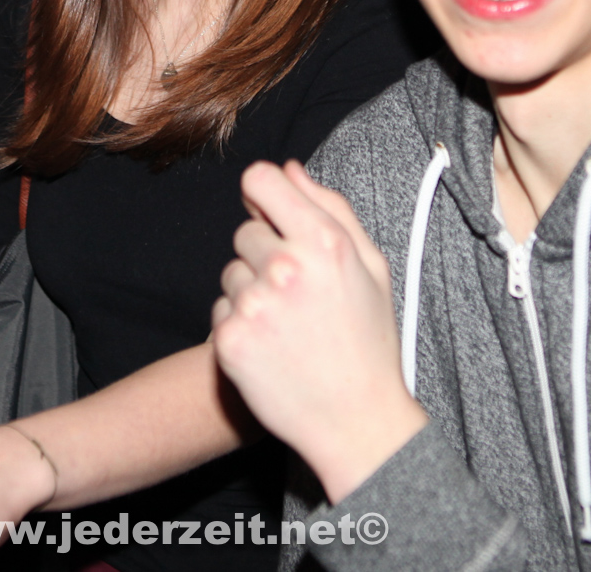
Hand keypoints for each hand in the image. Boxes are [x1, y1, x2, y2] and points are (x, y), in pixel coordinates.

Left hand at [212, 160, 427, 502]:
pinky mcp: (229, 340)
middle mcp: (286, 267)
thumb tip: (289, 169)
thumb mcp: (370, 265)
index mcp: (324, 241)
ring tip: (287, 322)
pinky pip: (220, 309)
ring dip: (251, 289)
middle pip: (245, 230)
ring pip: (231, 272)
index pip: (261, 178)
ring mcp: (255, 305)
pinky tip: (271, 345)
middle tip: (297, 290)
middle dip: (266, 252)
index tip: (268, 209)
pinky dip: (239, 324)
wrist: (356, 421)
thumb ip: (330, 207)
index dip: (262, 192)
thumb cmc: (367, 340)